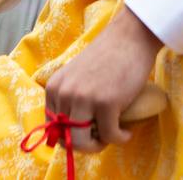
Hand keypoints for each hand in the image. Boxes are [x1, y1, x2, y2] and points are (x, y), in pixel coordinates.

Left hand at [45, 7, 161, 152]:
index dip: (70, 137)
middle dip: (85, 145)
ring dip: (99, 146)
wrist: (130, 36)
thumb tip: (67, 132)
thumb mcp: (76, 76)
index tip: (87, 133)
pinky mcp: (106, 103)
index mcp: (54, 88)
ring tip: (112, 135)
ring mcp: (84, 98)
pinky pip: (110, 136)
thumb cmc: (107, 57)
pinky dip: (120, 138)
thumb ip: (69, 97)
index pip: (53, 129)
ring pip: (83, 143)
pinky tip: (126, 132)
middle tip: (102, 137)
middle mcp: (64, 94)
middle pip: (67, 140)